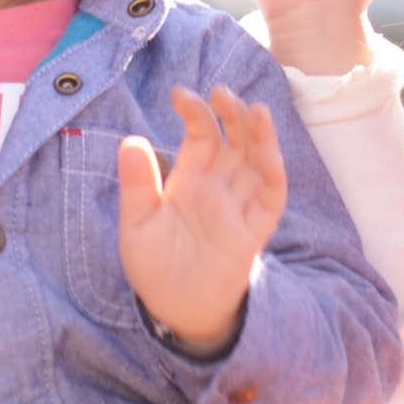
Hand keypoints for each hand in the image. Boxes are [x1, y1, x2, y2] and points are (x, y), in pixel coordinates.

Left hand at [117, 85, 287, 352]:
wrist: (173, 310)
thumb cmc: (155, 265)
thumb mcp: (136, 223)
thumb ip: (137, 185)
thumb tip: (130, 140)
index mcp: (190, 180)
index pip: (201, 136)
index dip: (196, 112)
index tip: (180, 93)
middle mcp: (218, 188)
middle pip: (235, 142)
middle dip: (232, 115)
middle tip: (223, 92)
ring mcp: (237, 209)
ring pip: (257, 164)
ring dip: (259, 137)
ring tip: (255, 110)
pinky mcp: (251, 234)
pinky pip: (269, 201)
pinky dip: (272, 176)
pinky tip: (269, 154)